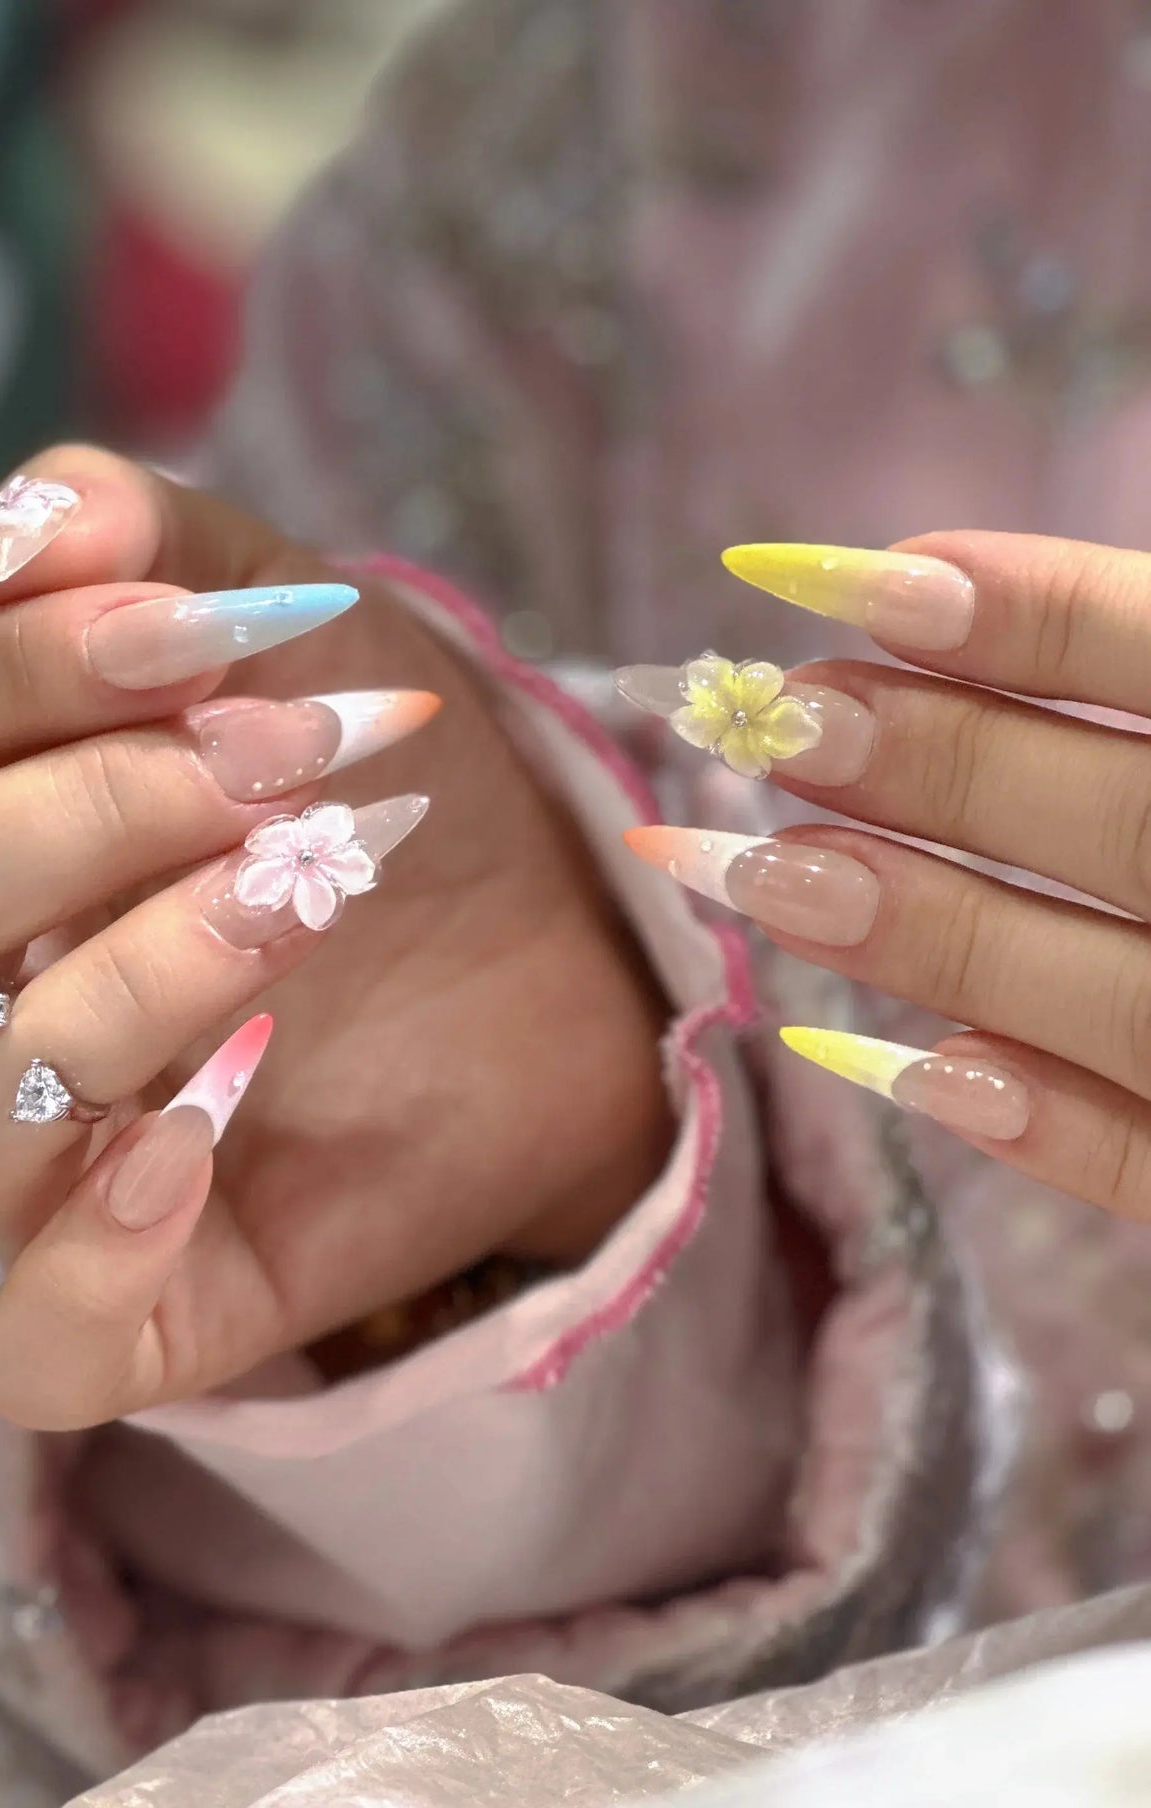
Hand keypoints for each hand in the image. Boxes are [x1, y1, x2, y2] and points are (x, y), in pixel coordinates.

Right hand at [0, 448, 669, 1428]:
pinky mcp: (140, 1300)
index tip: (193, 641)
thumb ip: (154, 548)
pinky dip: (97, 1258)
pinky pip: (34, 1344)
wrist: (550, 948)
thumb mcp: (292, 622)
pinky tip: (210, 1138)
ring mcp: (33, 1162)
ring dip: (128, 987)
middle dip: (79, 822)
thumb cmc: (378, 778)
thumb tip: (23, 524)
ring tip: (297, 908)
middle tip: (270, 776)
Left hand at [622, 533, 1150, 1220]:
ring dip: (932, 928)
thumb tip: (910, 603)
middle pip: (1134, 828)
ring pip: (1115, 996)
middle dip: (949, 766)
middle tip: (772, 715)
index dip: (1036, 614)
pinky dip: (1027, 1121)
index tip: (853, 578)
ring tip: (759, 865)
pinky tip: (882, 1061)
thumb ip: (1124, 685)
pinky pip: (1144, 1165)